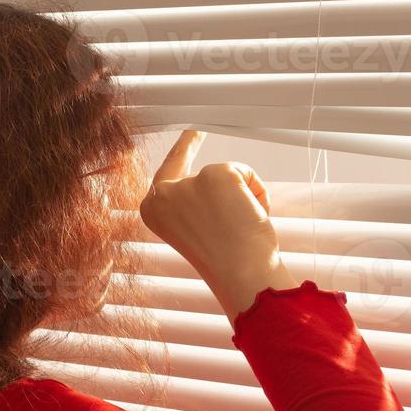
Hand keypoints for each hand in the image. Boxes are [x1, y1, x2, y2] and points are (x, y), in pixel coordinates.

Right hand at [140, 130, 297, 319]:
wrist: (242, 276)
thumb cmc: (226, 263)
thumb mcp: (198, 232)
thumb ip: (196, 208)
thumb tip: (220, 193)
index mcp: (153, 212)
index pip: (164, 175)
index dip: (179, 155)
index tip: (188, 134)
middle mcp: (162, 195)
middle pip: (189, 166)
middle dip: (194, 148)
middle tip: (201, 137)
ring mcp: (188, 183)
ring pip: (224, 175)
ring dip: (242, 197)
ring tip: (242, 228)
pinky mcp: (216, 175)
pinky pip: (245, 173)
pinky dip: (257, 194)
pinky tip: (252, 217)